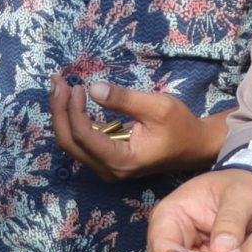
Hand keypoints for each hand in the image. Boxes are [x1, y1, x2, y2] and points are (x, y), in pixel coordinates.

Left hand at [49, 74, 213, 183]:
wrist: (195, 146)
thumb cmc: (180, 126)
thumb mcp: (157, 106)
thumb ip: (124, 99)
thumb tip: (93, 89)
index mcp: (122, 160)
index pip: (84, 137)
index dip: (73, 110)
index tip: (78, 85)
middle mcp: (109, 169)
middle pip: (69, 143)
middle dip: (59, 111)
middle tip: (57, 82)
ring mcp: (106, 166)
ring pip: (71, 143)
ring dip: (63, 114)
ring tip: (60, 86)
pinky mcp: (107, 158)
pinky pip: (81, 141)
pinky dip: (73, 119)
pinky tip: (71, 98)